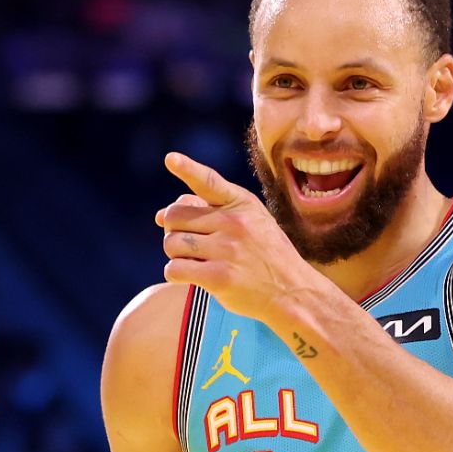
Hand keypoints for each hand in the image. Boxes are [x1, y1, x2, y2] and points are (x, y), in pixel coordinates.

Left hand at [156, 151, 323, 323]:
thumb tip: (159, 216)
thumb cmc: (266, 256)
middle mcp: (234, 223)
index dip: (187, 168)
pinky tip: (190, 276)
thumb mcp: (251, 222)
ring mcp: (227, 250)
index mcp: (242, 204)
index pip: (208, 182)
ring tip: (195, 262)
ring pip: (171, 244)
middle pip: (175, 217)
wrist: (293, 292)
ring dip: (175, 255)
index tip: (170, 159)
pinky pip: (174, 269)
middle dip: (175, 232)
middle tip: (191, 246)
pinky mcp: (219, 278)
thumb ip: (210, 212)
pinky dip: (175, 274)